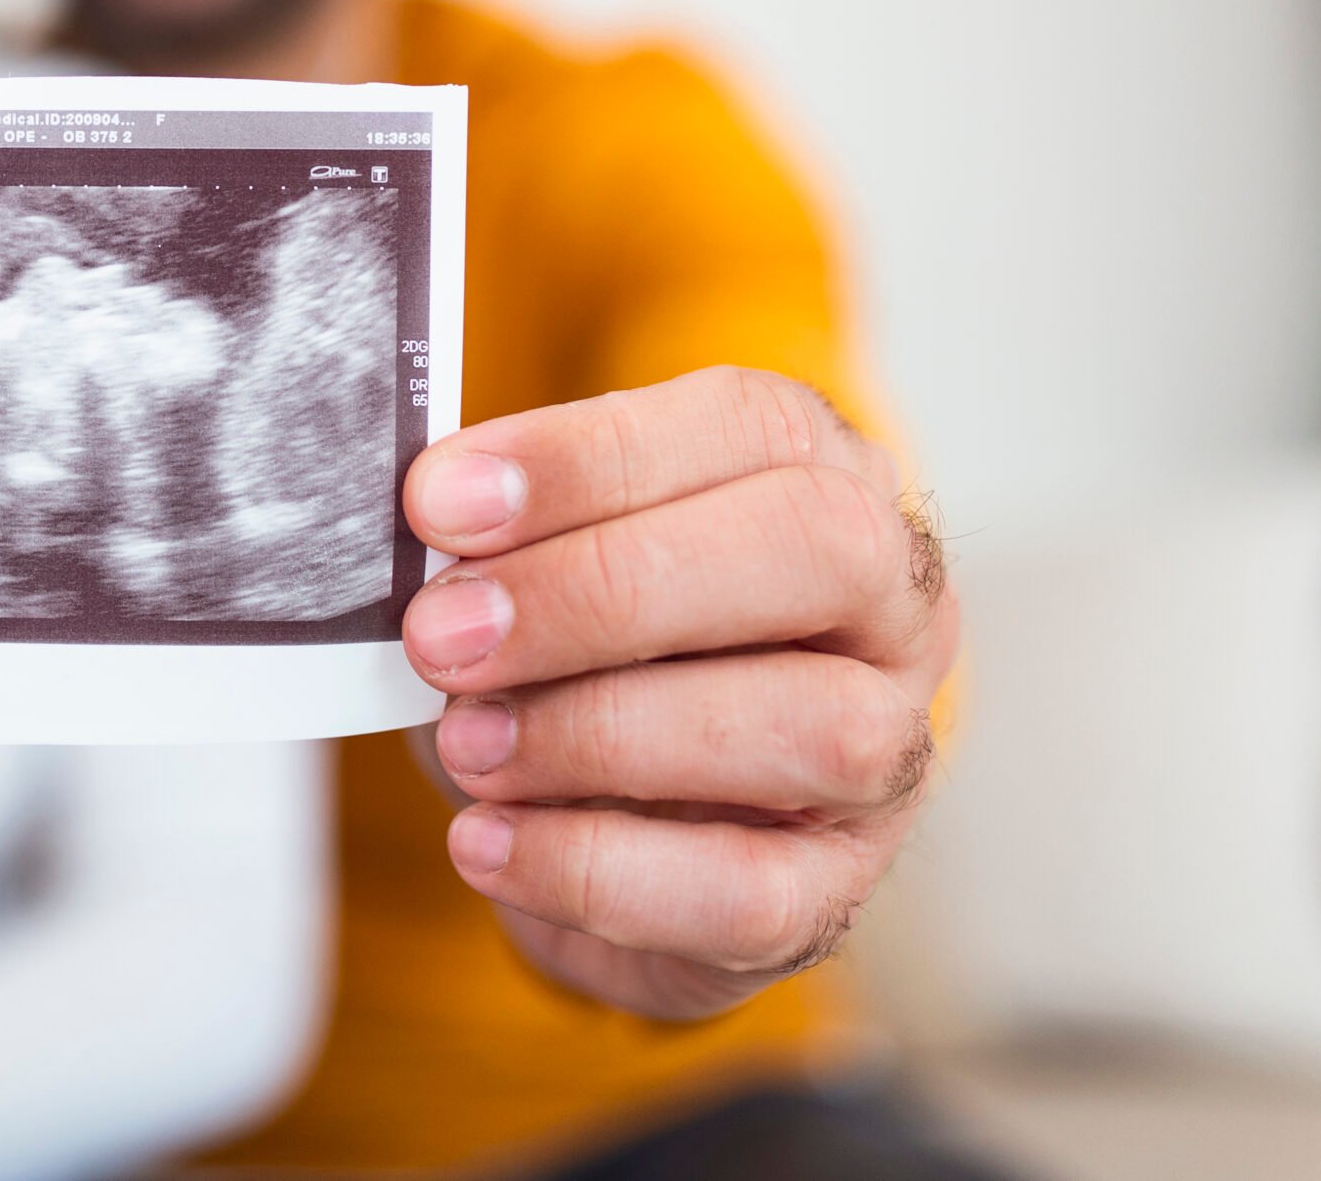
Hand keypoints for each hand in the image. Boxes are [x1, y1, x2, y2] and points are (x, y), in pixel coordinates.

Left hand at [400, 366, 955, 1019]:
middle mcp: (891, 605)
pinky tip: (486, 842)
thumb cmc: (579, 649)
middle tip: (442, 634)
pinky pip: (748, 894)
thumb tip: (429, 516)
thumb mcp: (542, 558)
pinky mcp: (834, 891)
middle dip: (605, 590)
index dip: (587, 458)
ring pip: (815, 728)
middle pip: (819, 551)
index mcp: (825, 475)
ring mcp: (888, 755)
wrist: (602, 820)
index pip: (751, 425)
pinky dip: (594, 869)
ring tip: (465, 745)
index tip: (439, 502)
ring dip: (605, 733)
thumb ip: (506, 528)